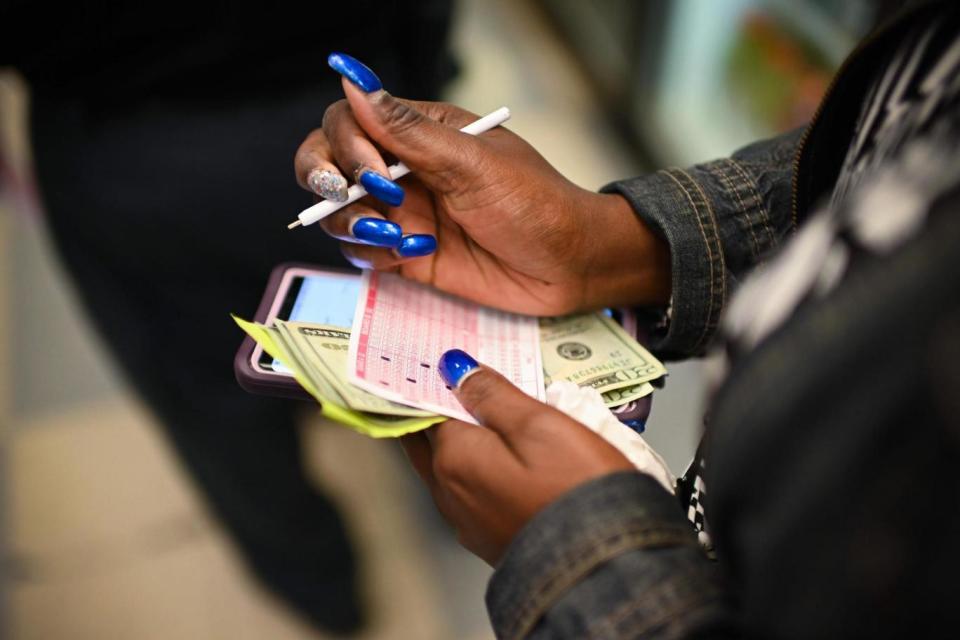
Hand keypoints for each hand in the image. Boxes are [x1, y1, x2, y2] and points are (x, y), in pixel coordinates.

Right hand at [295, 53, 669, 315]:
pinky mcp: (406, 254)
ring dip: (350, 223)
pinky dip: (373, 254)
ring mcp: (403, 213)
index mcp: (420, 133)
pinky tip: (414, 254)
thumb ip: (408, 130)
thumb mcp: (472, 162)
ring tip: (393, 235)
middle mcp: (404, 169)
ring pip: (338, 212)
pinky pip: (362, 252)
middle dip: (325, 179)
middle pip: (328, 162)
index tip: (375, 170)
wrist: (570, 266)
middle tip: (346, 196)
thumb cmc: (536, 204)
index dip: (347, 144)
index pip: (350, 121)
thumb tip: (354, 80)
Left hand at [400, 349, 633, 565]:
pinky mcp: (491, 539)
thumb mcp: (539, 424)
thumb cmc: (577, 491)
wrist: (605, 569)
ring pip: (452, 467)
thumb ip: (491, 394)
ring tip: (490, 415)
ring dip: (463, 440)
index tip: (448, 362)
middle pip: (431, 439)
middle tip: (463, 382)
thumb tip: (454, 369)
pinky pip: (473, 492)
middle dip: (442, 409)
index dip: (437, 381)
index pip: (427, 405)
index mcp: (453, 457)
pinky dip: (480, 469)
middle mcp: (449, 492)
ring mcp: (468, 521)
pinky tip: (506, 459)